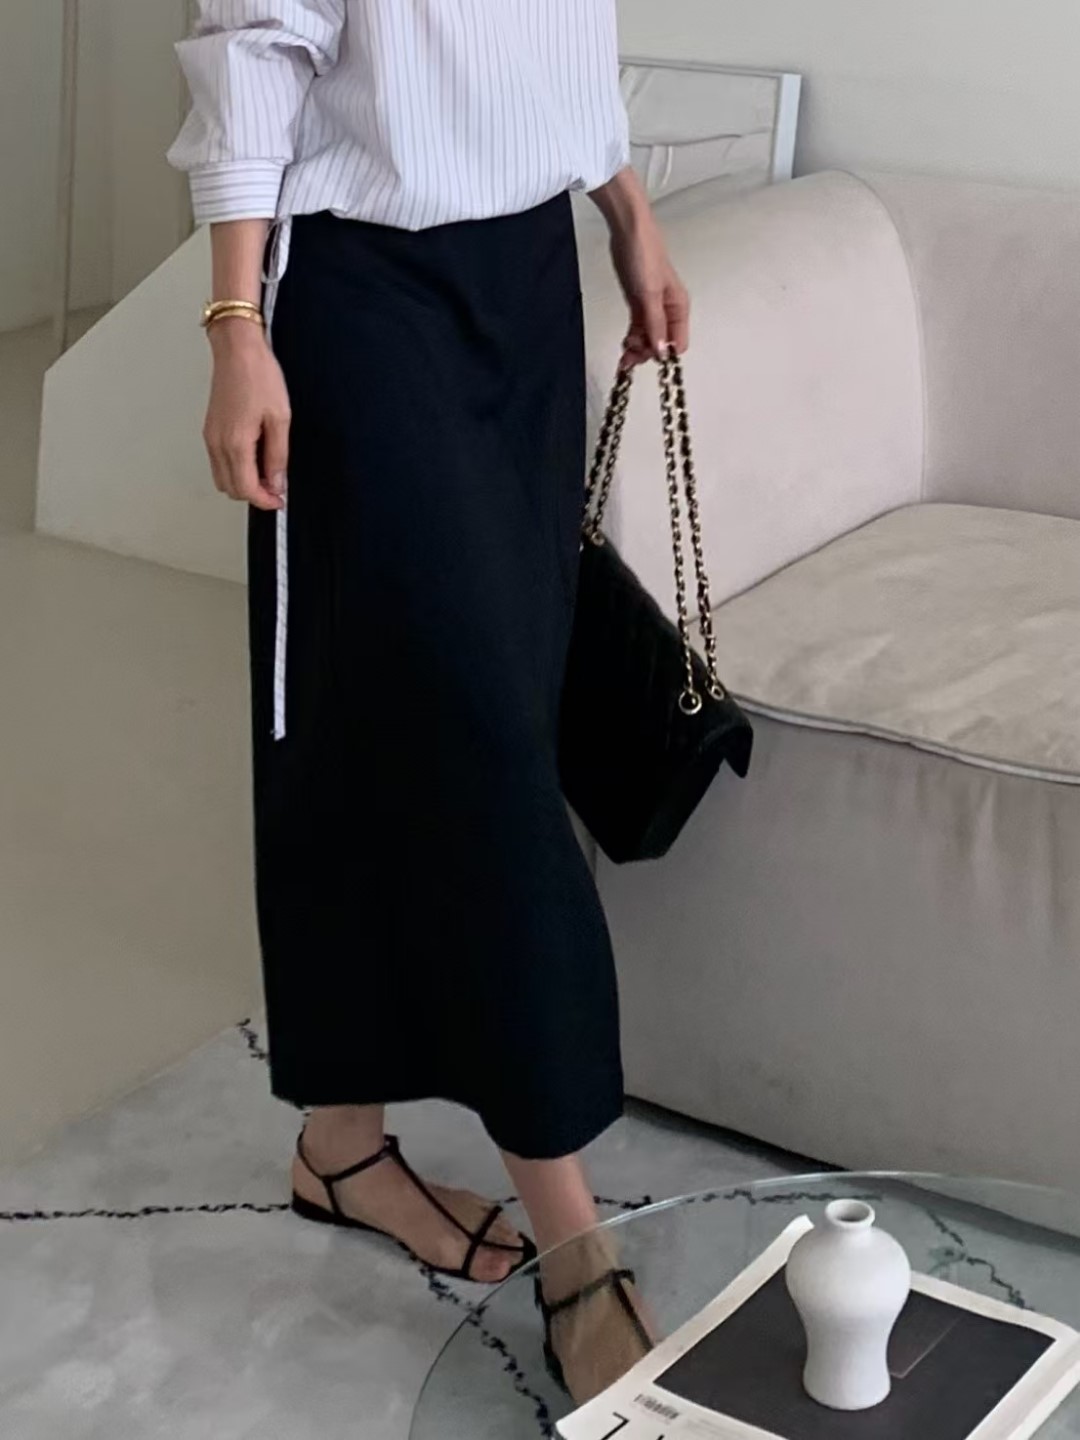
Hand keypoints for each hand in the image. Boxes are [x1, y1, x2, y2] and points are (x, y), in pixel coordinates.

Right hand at [203, 321, 289, 510]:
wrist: (237, 349)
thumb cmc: (258, 375)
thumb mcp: (280, 418)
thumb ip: (278, 456)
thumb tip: (276, 482)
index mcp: (235, 443)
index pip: (246, 489)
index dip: (265, 501)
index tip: (279, 501)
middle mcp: (217, 443)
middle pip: (231, 488)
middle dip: (254, 494)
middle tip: (276, 489)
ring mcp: (210, 436)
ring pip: (222, 478)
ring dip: (243, 483)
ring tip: (266, 473)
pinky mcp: (210, 429)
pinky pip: (218, 461)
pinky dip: (234, 469)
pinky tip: (253, 458)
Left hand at [590, 168, 689, 369]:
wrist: (628, 231)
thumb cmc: (644, 254)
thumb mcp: (649, 293)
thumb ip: (654, 324)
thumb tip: (661, 351)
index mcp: (678, 307)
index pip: (678, 343)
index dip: (664, 354)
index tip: (647, 356)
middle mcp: (668, 311)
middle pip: (661, 344)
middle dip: (647, 353)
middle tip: (629, 356)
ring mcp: (651, 308)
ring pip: (648, 338)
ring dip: (637, 349)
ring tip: (623, 353)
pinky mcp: (637, 303)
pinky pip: (637, 328)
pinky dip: (632, 338)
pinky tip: (624, 345)